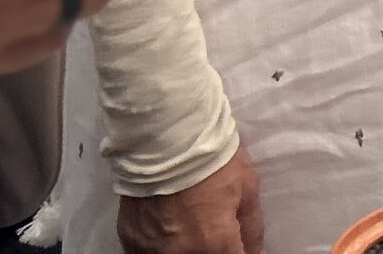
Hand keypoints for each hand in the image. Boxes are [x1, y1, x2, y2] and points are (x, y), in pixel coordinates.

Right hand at [117, 147, 262, 253]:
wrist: (164, 139)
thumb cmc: (213, 160)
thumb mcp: (247, 188)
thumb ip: (251, 228)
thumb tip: (253, 252)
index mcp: (213, 243)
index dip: (239, 253)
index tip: (236, 244)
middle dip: (211, 249)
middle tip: (209, 225)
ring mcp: (151, 251)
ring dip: (184, 249)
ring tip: (187, 223)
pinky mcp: (129, 242)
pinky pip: (148, 253)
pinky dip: (160, 246)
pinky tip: (167, 226)